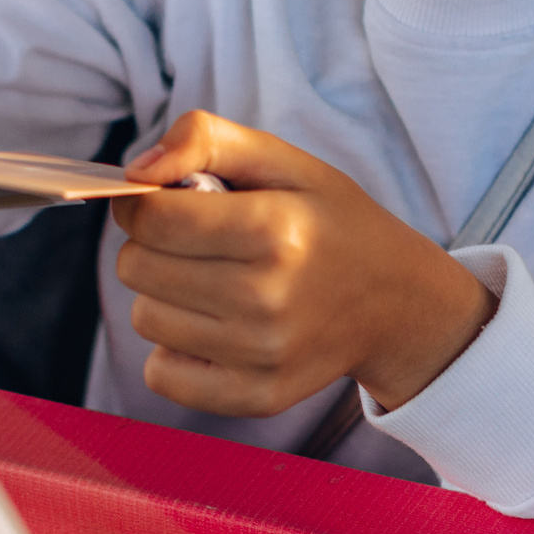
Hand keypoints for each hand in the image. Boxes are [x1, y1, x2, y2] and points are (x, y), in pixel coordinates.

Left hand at [114, 112, 496, 418]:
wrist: (396, 302)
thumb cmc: (330, 222)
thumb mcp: (285, 161)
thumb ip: (206, 138)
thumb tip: (137, 172)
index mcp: (274, 228)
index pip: (153, 218)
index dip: (142, 201)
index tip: (161, 199)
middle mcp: (267, 297)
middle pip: (138, 268)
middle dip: (152, 244)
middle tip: (196, 240)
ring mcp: (262, 354)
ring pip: (145, 319)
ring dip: (164, 295)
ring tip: (213, 280)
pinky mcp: (257, 395)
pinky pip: (161, 375)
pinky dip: (174, 350)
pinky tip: (213, 326)